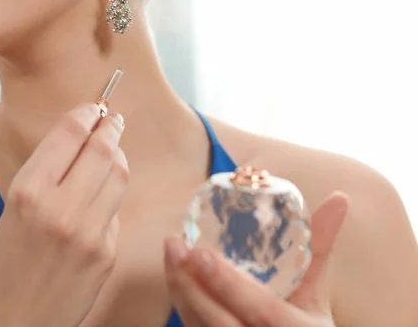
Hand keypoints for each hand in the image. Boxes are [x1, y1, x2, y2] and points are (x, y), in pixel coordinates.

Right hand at [0, 103, 127, 326]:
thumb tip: (74, 145)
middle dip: (110, 127)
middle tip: (113, 119)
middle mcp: (62, 208)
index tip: (92, 108)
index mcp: (28, 193)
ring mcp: (90, 232)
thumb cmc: (0, 269)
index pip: (68, 135)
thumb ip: (42, 176)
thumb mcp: (8, 211)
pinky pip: (116, 211)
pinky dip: (111, 197)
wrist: (12, 323)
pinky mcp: (107, 253)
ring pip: (119, 176)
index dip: (85, 114)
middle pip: (102, 150)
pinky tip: (102, 197)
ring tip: (114, 151)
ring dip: (118, 157)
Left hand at [164, 192, 348, 326]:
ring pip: (199, 326)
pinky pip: (194, 326)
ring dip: (181, 289)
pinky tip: (174, 271)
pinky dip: (182, 299)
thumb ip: (319, 246)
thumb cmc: (306, 324)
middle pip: (220, 322)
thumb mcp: (317, 292)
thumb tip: (339, 198)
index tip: (201, 253)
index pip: (261, 310)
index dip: (230, 285)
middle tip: (175, 244)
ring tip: (172, 250)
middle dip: (192, 285)